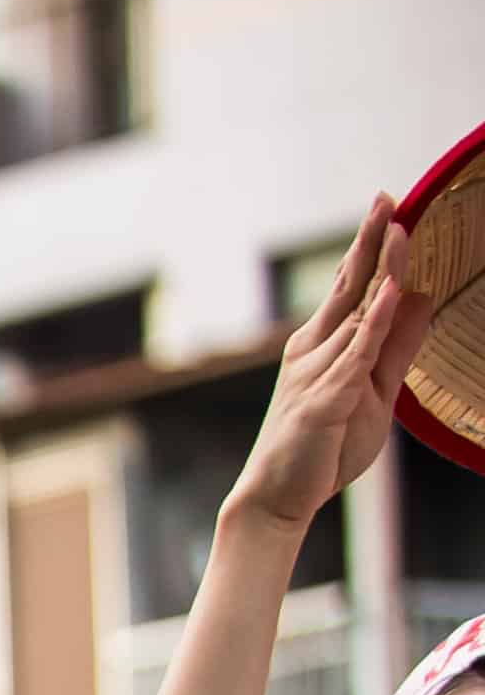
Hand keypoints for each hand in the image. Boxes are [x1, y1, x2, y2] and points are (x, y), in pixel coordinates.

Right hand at [230, 196, 454, 535]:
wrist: (275, 497)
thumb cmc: (320, 448)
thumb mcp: (372, 391)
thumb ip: (395, 347)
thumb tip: (419, 298)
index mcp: (320, 346)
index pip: (349, 288)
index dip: (369, 248)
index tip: (388, 209)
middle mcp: (312, 350)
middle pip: (347, 285)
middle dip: (369, 239)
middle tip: (385, 197)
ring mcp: (315, 372)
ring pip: (356, 312)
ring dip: (379, 268)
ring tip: (398, 228)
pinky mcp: (324, 399)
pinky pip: (357, 353)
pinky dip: (376, 320)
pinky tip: (392, 291)